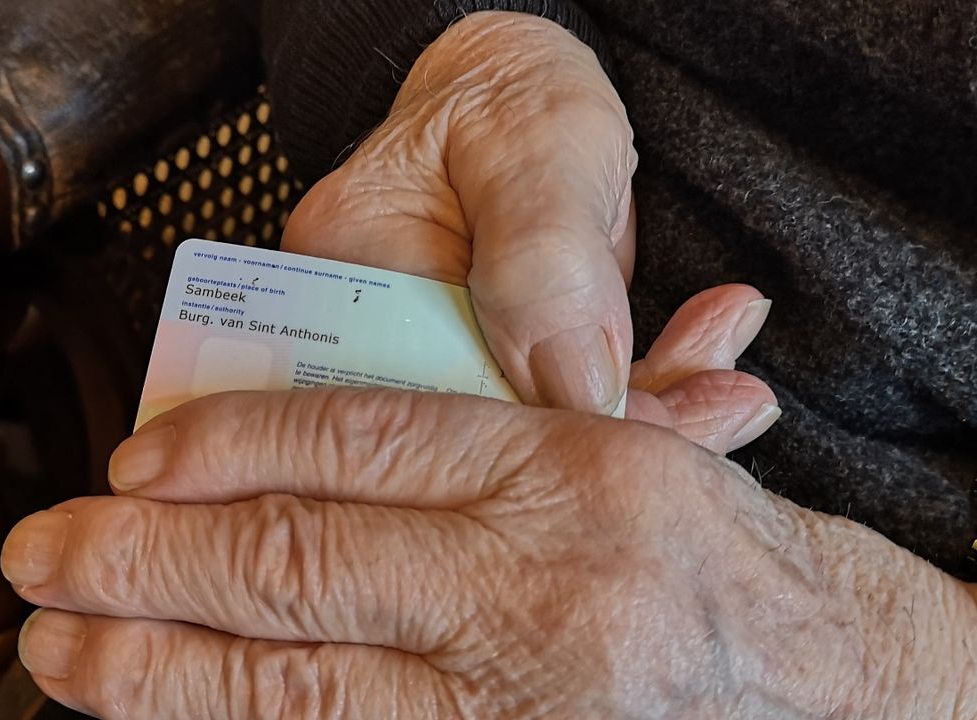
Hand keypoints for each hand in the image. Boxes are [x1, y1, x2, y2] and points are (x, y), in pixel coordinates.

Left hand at [4, 390, 976, 717]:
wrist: (813, 675)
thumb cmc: (690, 545)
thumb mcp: (606, 440)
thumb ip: (459, 433)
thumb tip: (269, 451)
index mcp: (562, 467)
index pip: (360, 438)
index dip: (229, 443)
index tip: (137, 454)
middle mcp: (539, 585)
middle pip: (301, 560)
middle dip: (148, 558)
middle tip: (43, 555)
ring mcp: (519, 702)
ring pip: (300, 685)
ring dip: (158, 668)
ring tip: (58, 652)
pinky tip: (168, 719)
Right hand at [284, 12, 774, 443]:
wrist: (525, 90)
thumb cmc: (513, 95)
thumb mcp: (535, 147)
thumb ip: (546, 262)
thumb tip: (575, 389)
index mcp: (351, 267)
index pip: (432, 387)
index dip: (539, 425)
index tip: (650, 425)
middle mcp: (378, 327)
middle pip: (488, 421)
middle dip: (615, 426)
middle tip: (728, 406)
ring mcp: (437, 351)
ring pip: (539, 422)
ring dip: (651, 411)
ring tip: (736, 389)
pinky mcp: (494, 363)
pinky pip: (566, 403)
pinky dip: (649, 389)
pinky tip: (709, 358)